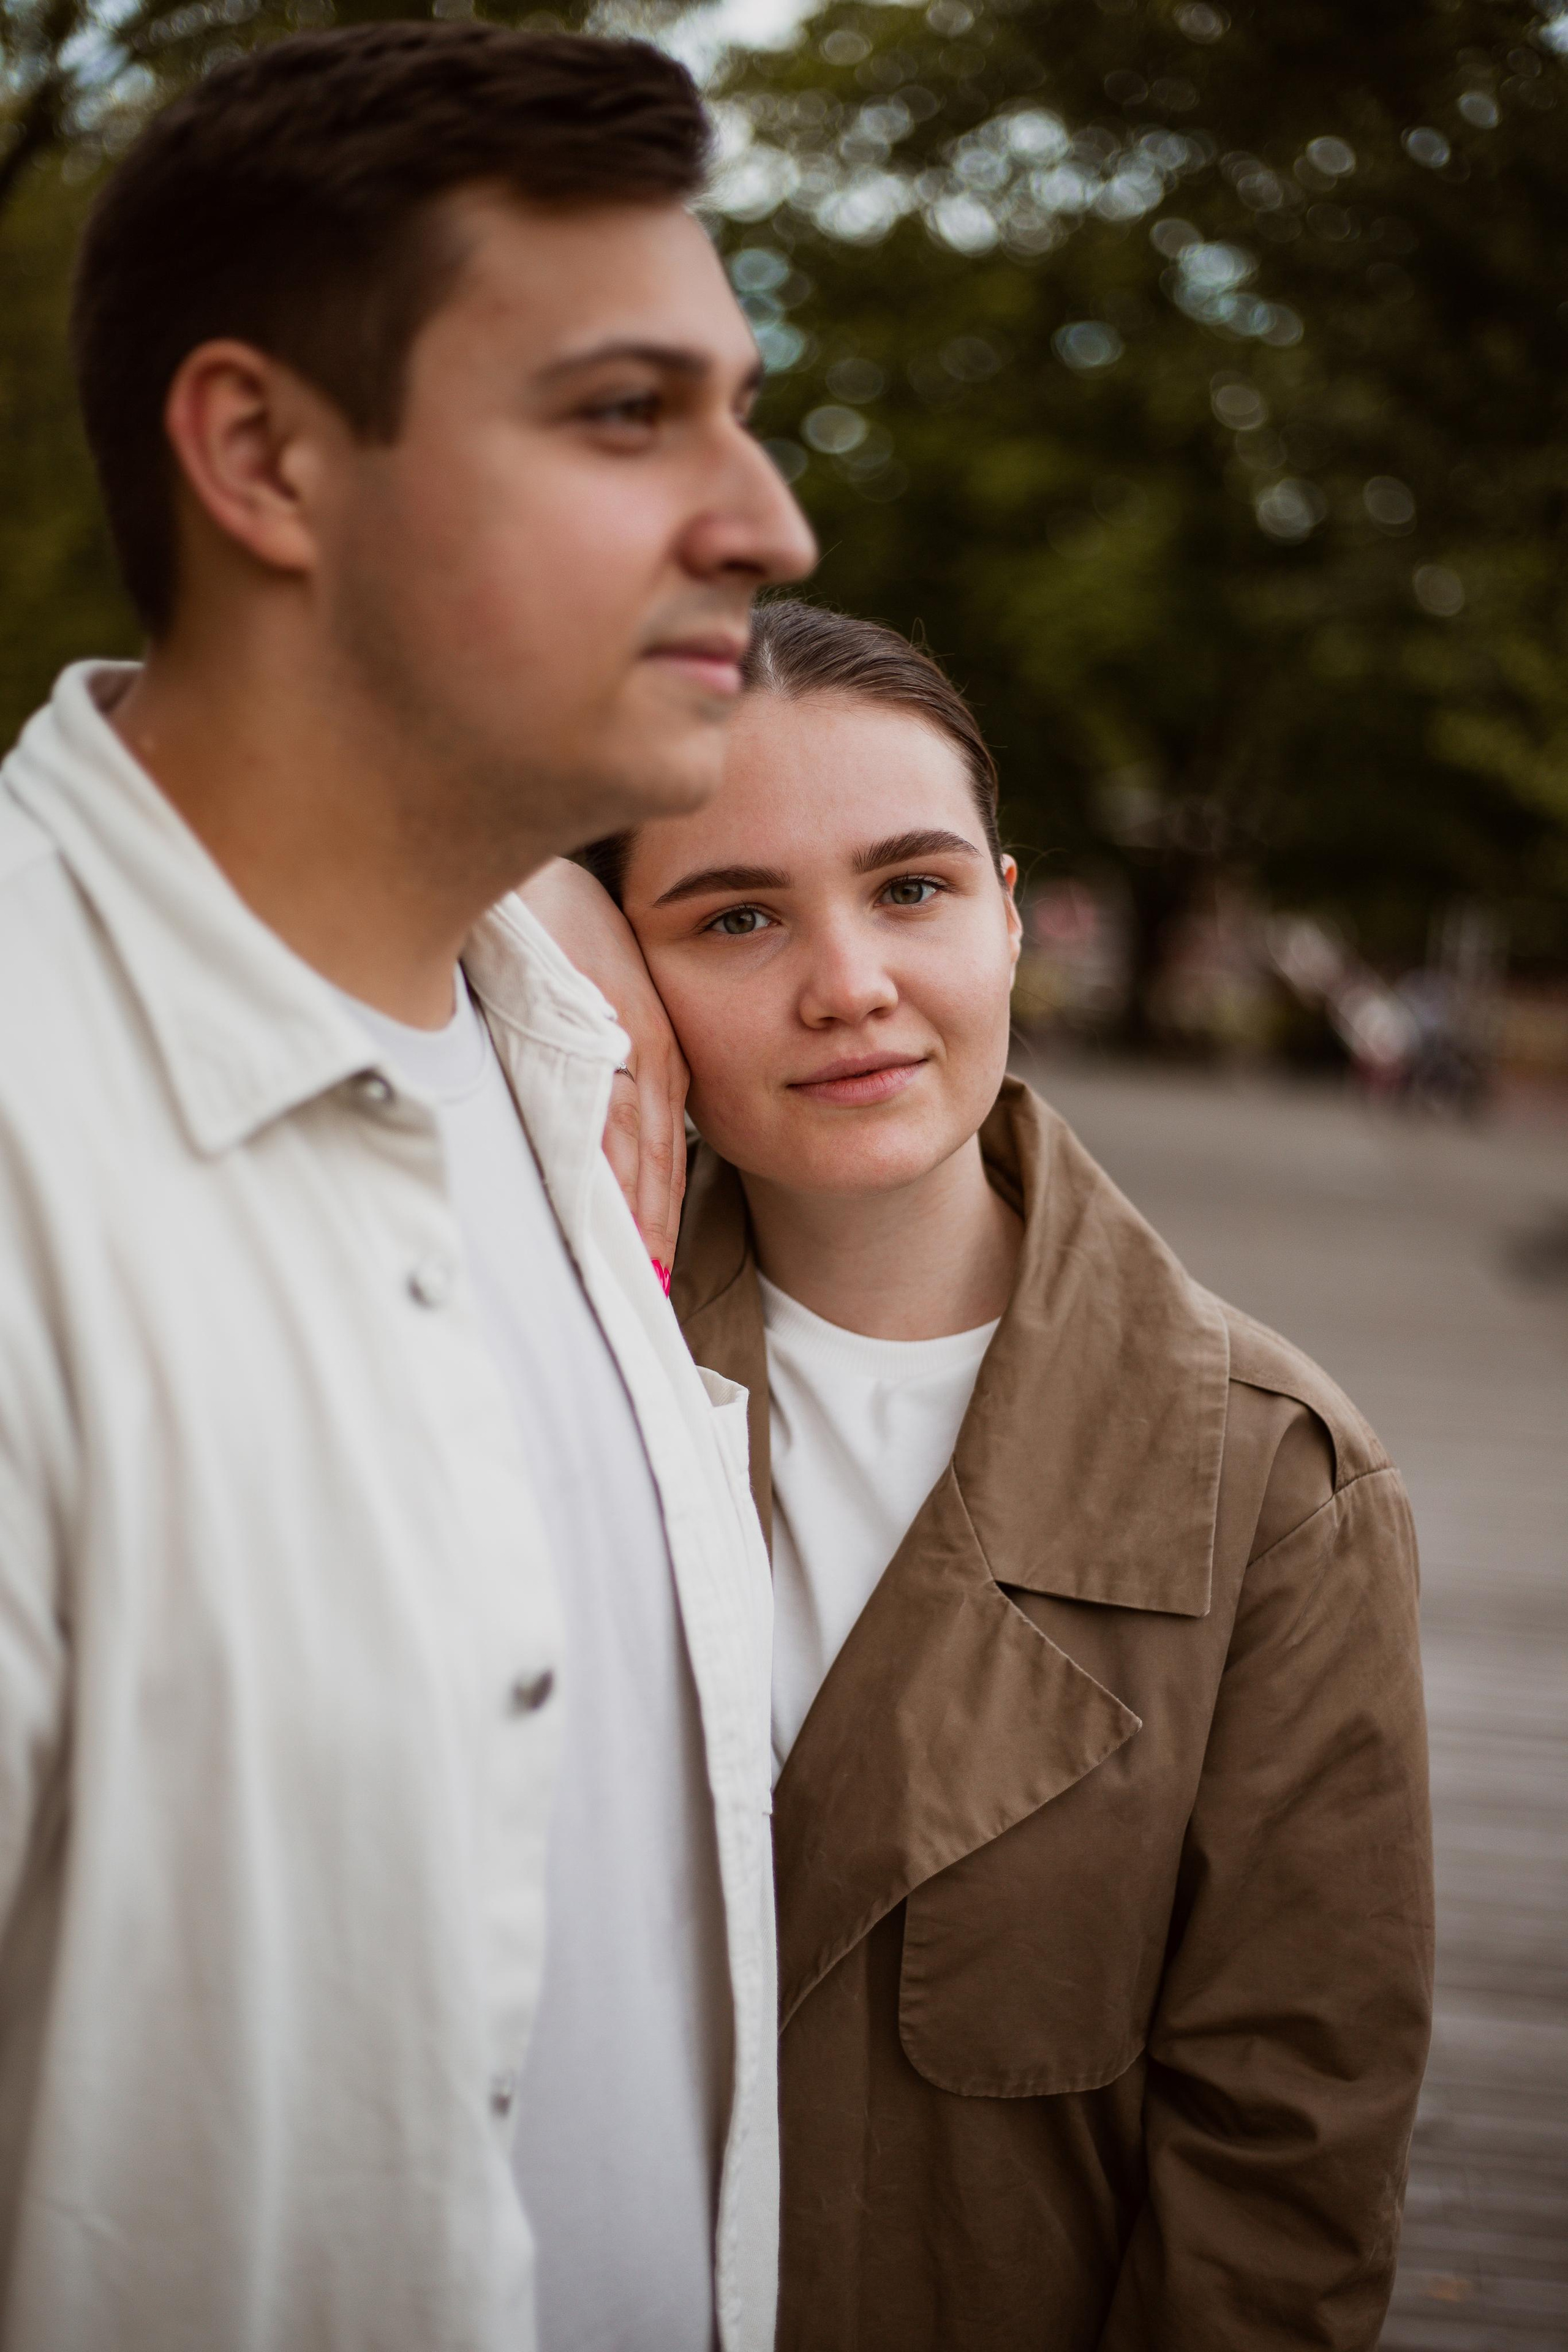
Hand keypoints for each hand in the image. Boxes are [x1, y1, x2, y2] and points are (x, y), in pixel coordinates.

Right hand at [518, 859, 687, 1272]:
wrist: (540, 872)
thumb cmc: (557, 932)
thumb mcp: (591, 1006)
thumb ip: (595, 1077)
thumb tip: (584, 1152)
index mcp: (654, 1053)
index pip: (659, 1158)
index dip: (657, 1224)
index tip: (654, 1281)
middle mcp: (650, 1055)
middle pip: (655, 1170)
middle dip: (653, 1242)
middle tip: (651, 1308)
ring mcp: (625, 1046)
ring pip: (635, 1155)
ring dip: (636, 1225)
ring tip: (639, 1287)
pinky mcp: (600, 1031)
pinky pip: (605, 1118)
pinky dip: (609, 1177)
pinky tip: (609, 1223)